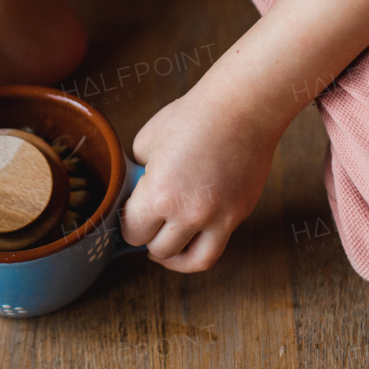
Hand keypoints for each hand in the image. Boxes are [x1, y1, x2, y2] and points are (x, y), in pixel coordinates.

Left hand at [121, 82, 278, 271]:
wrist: (241, 107)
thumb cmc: (191, 117)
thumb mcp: (147, 142)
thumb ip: (139, 175)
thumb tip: (137, 195)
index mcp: (160, 193)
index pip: (132, 231)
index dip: (127, 224)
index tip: (128, 217)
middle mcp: (189, 213)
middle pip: (158, 249)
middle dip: (148, 238)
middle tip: (146, 226)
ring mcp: (219, 218)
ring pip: (190, 261)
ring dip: (174, 258)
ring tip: (166, 251)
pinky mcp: (239, 215)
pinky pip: (215, 249)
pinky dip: (198, 252)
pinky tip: (189, 242)